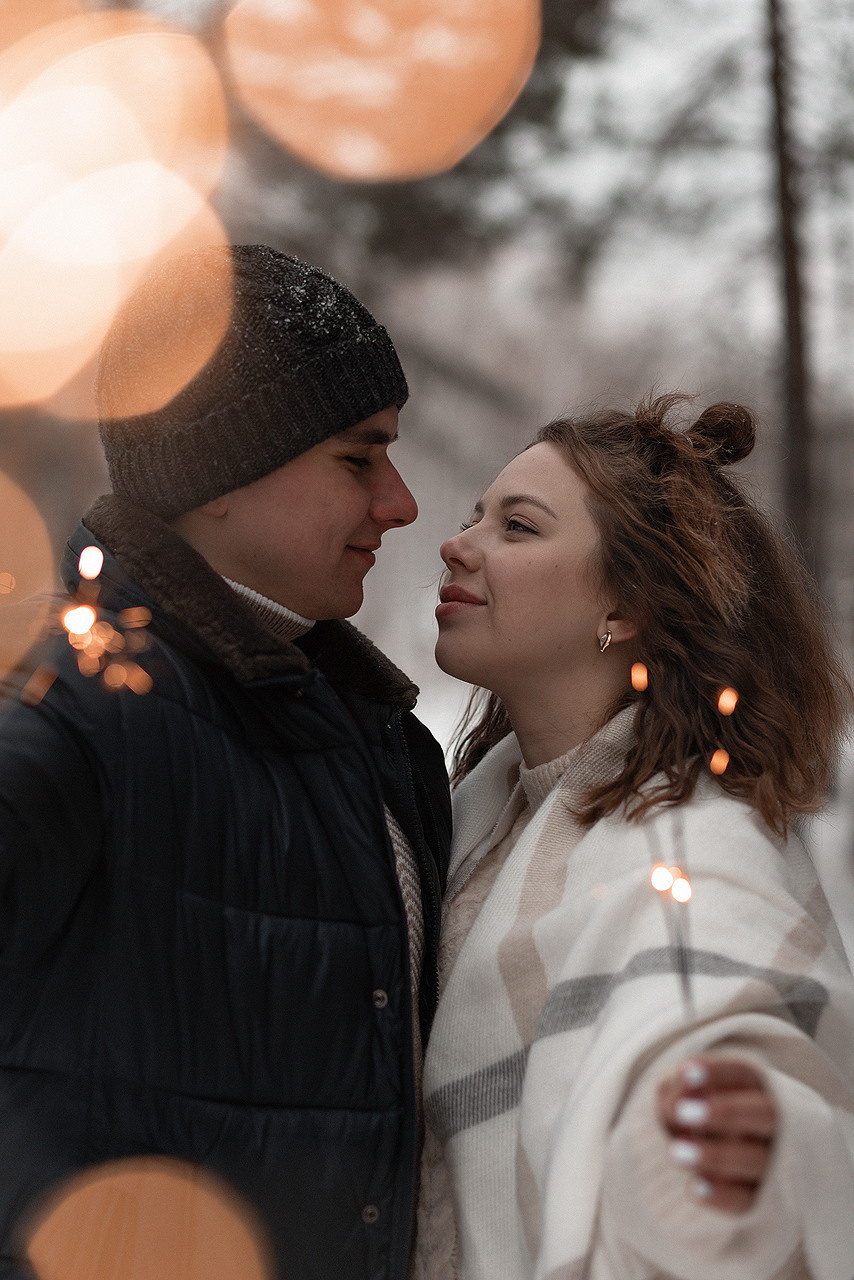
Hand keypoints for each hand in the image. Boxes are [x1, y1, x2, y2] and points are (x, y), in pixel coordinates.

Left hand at [657, 1056, 776, 1213]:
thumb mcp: (681, 1092)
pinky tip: (693, 1187)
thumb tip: (680, 1089)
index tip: (686, 1072)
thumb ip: (679, 1087)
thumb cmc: (692, 1109)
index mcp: (753, 1086)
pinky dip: (721, 1194)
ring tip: (675, 1152)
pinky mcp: (760, 1200)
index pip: (741, 1073)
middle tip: (682, 1113)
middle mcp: (770, 1123)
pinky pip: (747, 1201)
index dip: (716, 1072)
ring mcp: (769, 1162)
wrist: (705, 1155)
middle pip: (763, 1113)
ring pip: (754, 1159)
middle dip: (726, 1112)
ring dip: (715, 1156)